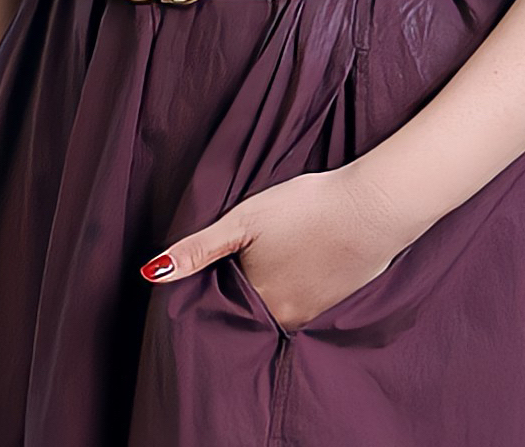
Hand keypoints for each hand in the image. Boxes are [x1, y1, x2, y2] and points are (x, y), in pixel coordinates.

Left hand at [139, 162, 413, 331]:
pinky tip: (306, 263)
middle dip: (244, 293)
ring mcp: (314, 314)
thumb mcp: (244, 219)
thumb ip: (200, 248)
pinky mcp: (339, 303)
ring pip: (281, 308)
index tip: (221, 263)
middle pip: (252, 310)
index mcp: (257, 300)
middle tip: (250, 257)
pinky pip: (309, 304)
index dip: (219, 283)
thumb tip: (152, 273)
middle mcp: (284, 317)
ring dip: (275, 290)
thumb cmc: (306, 207)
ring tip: (277, 258)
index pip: (224, 302)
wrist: (372, 208)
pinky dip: (302, 288)